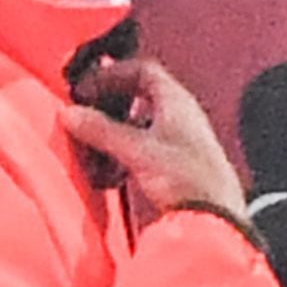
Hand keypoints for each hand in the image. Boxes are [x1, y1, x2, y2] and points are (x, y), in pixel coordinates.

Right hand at [61, 56, 249, 224]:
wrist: (214, 215)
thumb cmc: (189, 178)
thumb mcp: (138, 151)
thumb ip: (102, 131)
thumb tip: (72, 114)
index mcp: (177, 102)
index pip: (143, 71)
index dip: (112, 75)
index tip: (88, 89)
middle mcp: (180, 116)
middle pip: (139, 97)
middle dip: (109, 106)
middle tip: (85, 115)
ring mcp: (177, 139)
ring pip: (138, 124)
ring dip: (112, 134)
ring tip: (94, 150)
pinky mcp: (173, 164)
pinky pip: (141, 149)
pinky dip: (121, 156)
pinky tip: (110, 174)